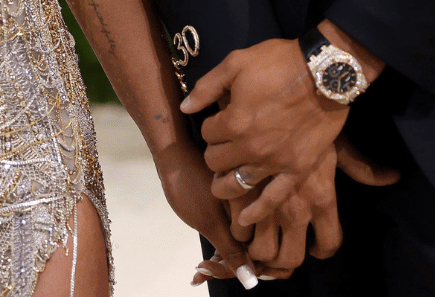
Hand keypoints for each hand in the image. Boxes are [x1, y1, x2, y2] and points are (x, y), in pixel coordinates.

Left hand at [150, 143, 254, 288]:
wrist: (173, 154)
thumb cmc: (189, 185)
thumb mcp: (209, 223)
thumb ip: (232, 251)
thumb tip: (251, 280)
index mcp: (259, 204)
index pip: (258, 251)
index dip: (235, 266)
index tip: (210, 270)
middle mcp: (261, 203)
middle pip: (252, 249)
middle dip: (227, 264)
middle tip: (202, 270)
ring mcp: (251, 203)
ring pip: (243, 242)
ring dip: (222, 258)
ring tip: (200, 269)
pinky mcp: (239, 203)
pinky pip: (237, 231)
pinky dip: (221, 245)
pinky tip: (205, 259)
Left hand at [182, 38, 348, 196]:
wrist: (326, 73)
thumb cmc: (280, 63)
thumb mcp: (237, 63)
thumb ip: (207, 87)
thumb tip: (186, 107)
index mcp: (234, 121)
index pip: (208, 133)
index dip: (211, 125)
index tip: (220, 119)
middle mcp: (250, 147)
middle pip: (216, 161)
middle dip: (215, 152)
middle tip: (223, 145)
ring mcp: (273, 161)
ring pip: (237, 185)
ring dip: (224, 185)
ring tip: (221, 184)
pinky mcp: (296, 169)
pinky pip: (273, 198)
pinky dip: (257, 211)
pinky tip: (246, 218)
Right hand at [234, 136, 396, 273]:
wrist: (278, 101)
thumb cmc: (312, 120)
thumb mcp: (339, 146)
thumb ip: (362, 169)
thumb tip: (395, 176)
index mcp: (323, 199)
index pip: (328, 243)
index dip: (322, 249)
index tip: (315, 246)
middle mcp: (296, 209)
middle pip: (290, 259)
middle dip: (284, 260)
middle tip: (282, 246)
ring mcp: (267, 205)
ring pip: (262, 251)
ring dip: (259, 249)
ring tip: (259, 235)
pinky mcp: (241, 194)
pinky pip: (237, 229)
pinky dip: (238, 227)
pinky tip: (239, 214)